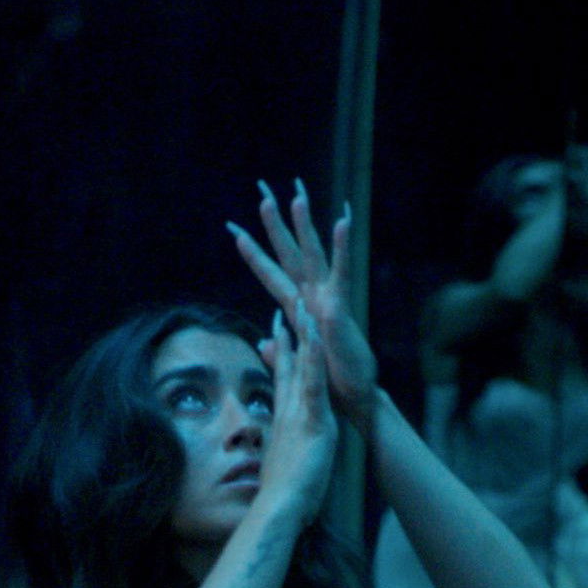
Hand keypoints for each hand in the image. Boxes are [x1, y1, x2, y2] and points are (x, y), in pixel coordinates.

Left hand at [228, 179, 377, 434]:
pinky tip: (343, 222)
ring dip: (305, 226)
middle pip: (289, 254)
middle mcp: (312, 297)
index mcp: (298, 307)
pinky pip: (340, 274)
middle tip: (263, 191)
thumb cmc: (329, 380)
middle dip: (275, 224)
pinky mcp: (340, 309)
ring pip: (313, 256)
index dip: (252, 253)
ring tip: (297, 197)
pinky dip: (341, 248)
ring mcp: (328, 300)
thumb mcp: (296, 363)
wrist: (353, 396)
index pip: (270, 275)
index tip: (234, 230)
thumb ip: (279, 349)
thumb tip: (265, 342)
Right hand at [253, 308, 338, 526]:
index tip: (279, 330)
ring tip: (304, 305)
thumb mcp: (284, 466)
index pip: (283, 379)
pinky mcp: (313, 422)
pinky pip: (313, 384)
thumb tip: (282, 454)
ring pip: (303, 367)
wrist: (278, 508)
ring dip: (304, 335)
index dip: (282, 354)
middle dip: (291, 333)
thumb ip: (285, 452)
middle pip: (290, 364)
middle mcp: (290, 411)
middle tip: (290, 303)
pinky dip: (314, 359)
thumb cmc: (282, 496)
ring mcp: (300, 414)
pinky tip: (315, 337)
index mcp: (286, 420)